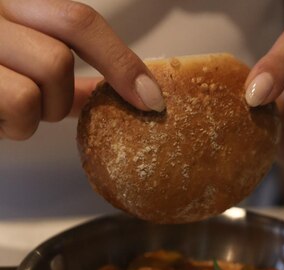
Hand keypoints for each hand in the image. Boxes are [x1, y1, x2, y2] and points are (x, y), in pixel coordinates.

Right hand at [0, 0, 164, 139]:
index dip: (121, 63)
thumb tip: (127, 93)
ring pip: (45, 79)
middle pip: (61, 57)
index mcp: (15, 7)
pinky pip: (20, 105)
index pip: (80, 22)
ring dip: (38, 113)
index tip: (151, 99)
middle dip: (60, 96)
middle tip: (37, 105)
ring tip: (9, 110)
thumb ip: (69, 80)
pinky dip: (16, 125)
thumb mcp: (24, 69)